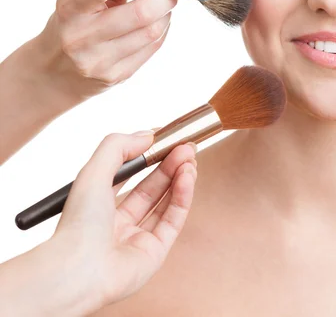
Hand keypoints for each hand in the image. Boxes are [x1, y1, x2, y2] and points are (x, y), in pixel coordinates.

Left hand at [1, 133, 197, 315]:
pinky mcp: (155, 253)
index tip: (164, 139)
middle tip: (185, 146)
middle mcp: (117, 222)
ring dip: (179, 177)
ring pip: (164, 202)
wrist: (79, 268)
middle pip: (150, 187)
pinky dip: (183, 196)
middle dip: (169, 164)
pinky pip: (173, 220)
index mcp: (98, 204)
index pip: (128, 175)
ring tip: (190, 157)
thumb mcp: (93, 170)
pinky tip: (187, 177)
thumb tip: (146, 135)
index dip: (147, 156)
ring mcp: (136, 238)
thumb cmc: (78, 224)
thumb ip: (118, 147)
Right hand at [37, 0, 175, 101]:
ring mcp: (98, 59)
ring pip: (151, 31)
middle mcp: (80, 35)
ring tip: (159, 8)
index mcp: (70, 6)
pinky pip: (153, 47)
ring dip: (165, 14)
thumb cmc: (77, 20)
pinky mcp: (115, 75)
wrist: (57, 70)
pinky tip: (152, 25)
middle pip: (140, 13)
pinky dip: (161, 30)